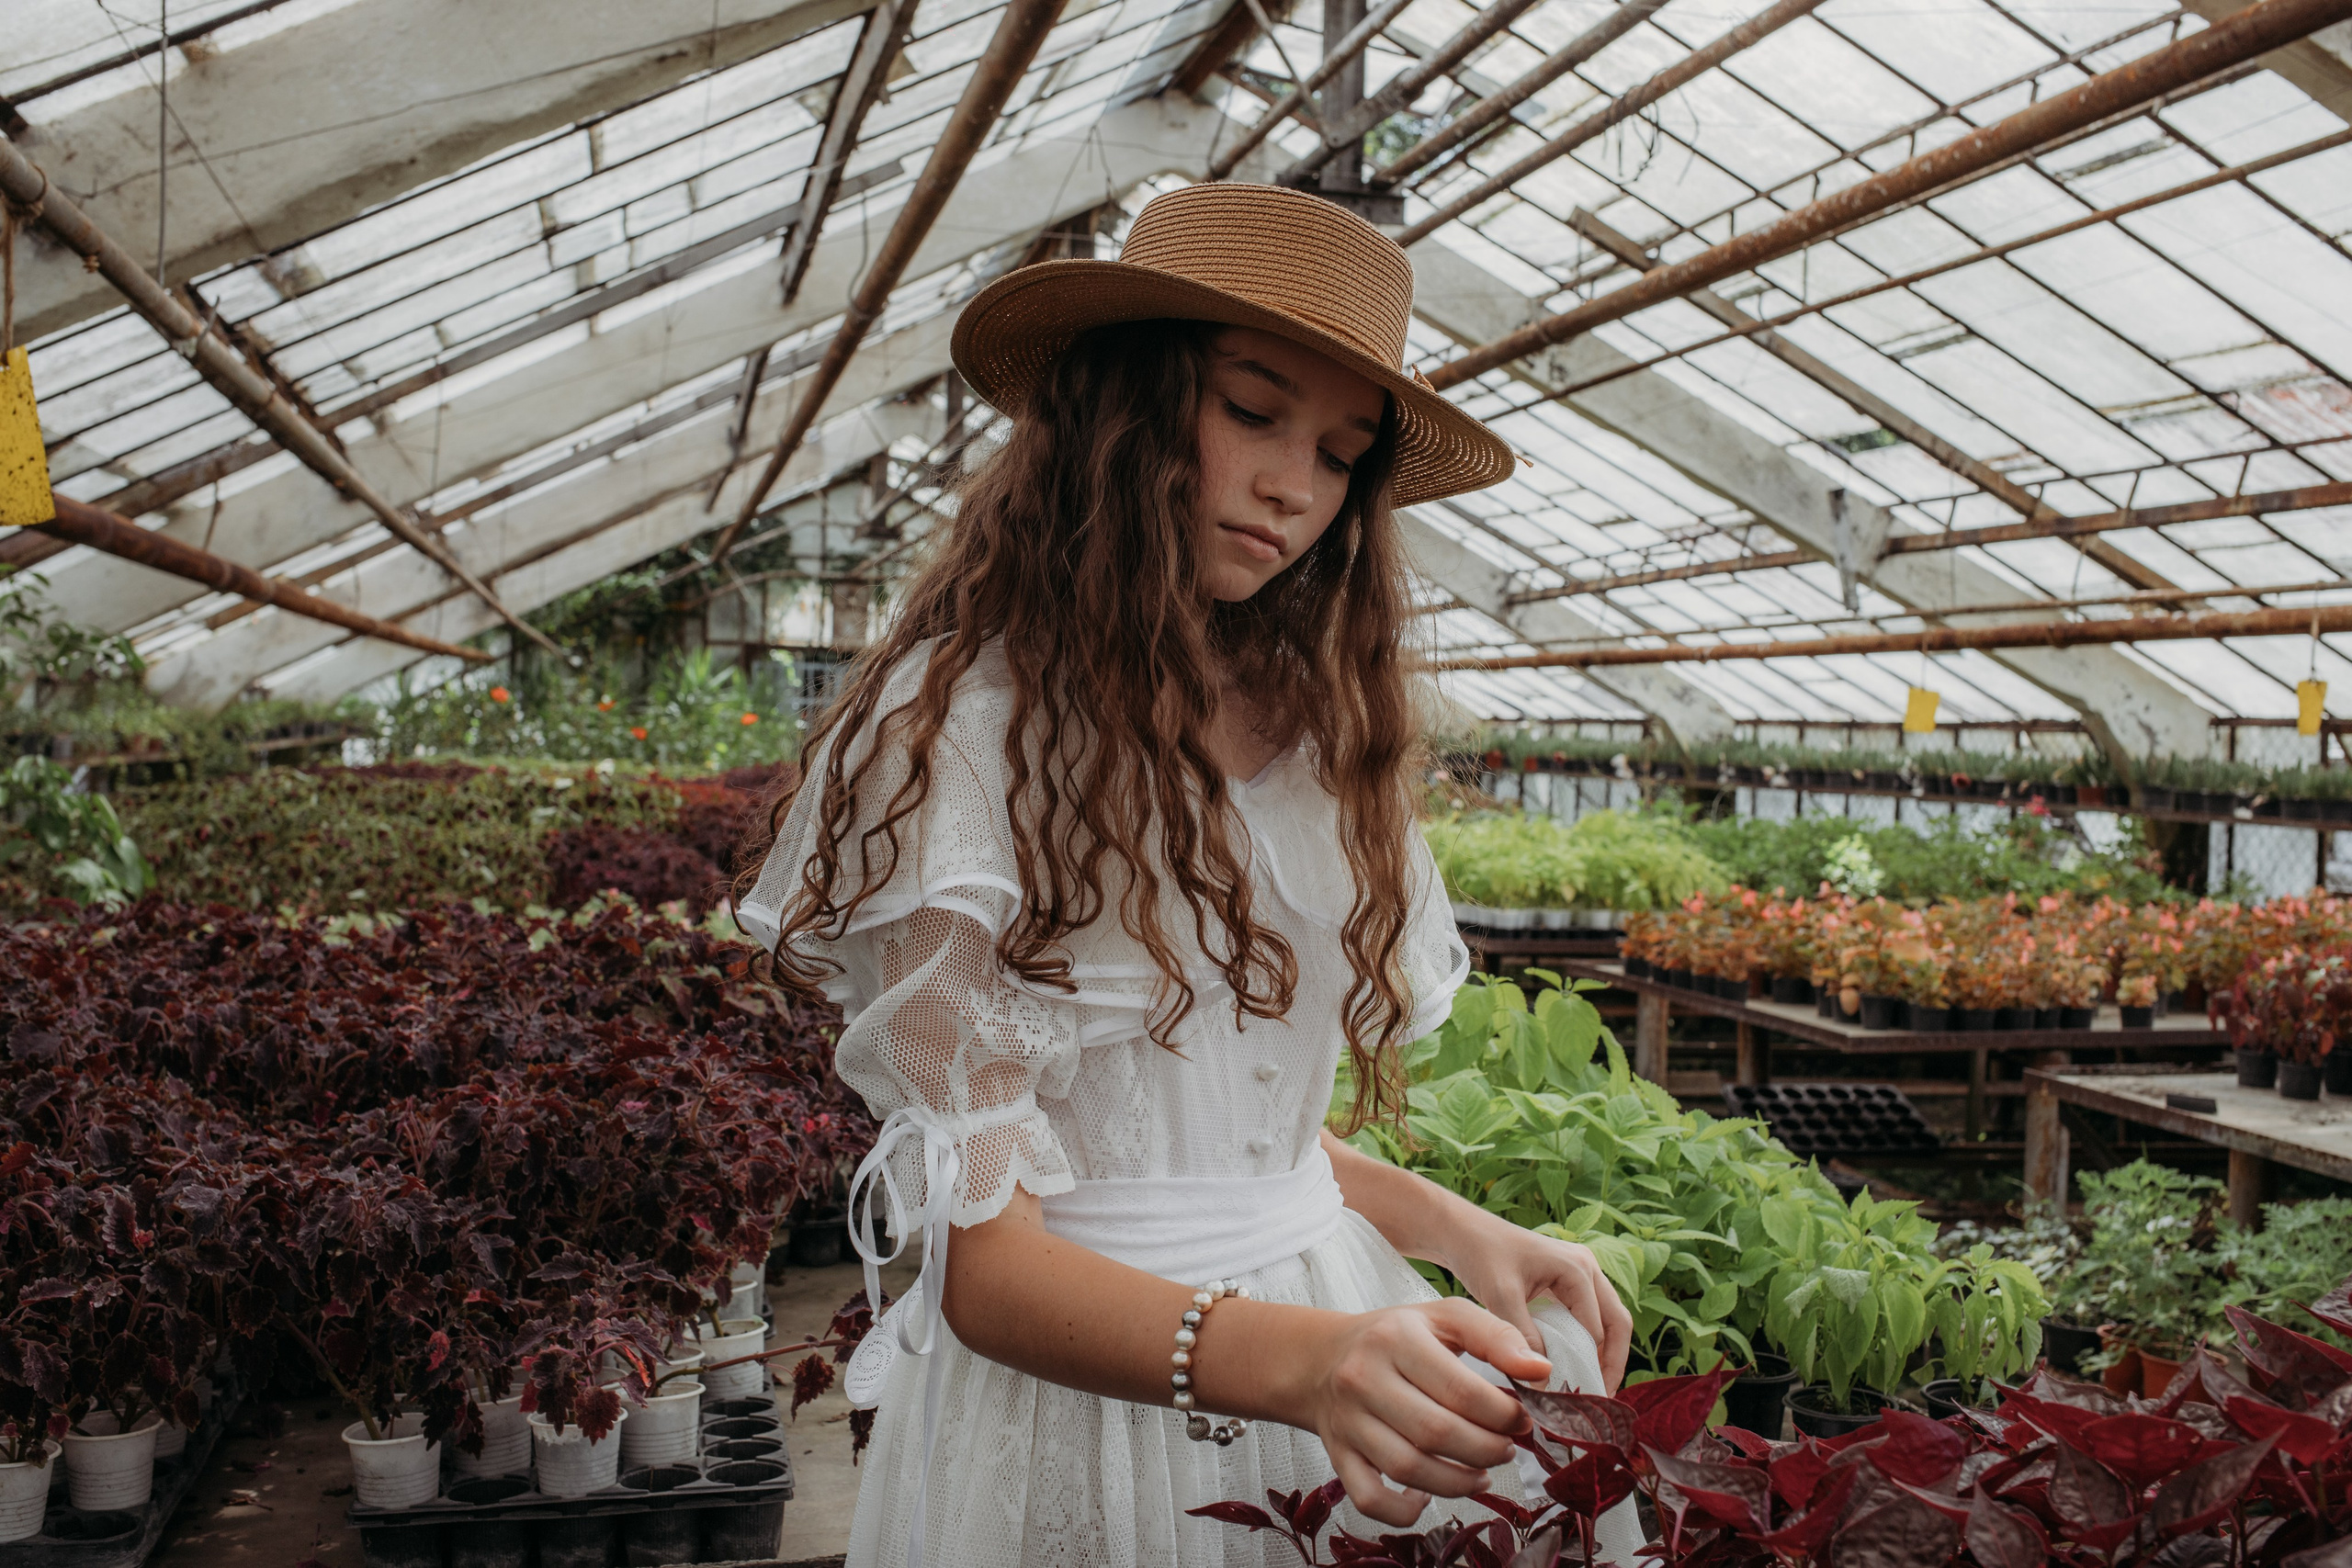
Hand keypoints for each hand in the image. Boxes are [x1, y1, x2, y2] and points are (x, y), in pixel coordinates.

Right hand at [1298, 1297, 1550, 1527]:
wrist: (1322, 1358)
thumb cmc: (1396, 1337)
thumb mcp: (1445, 1318)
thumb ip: (1496, 1337)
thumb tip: (1541, 1371)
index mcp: (1396, 1338)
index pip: (1461, 1390)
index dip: (1503, 1414)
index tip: (1522, 1419)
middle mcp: (1364, 1379)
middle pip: (1437, 1433)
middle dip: (1487, 1449)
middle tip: (1506, 1448)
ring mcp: (1348, 1421)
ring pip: (1409, 1468)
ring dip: (1459, 1482)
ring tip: (1482, 1473)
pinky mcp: (1338, 1455)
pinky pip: (1371, 1498)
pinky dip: (1404, 1511)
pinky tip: (1428, 1497)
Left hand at [1440, 1208, 1632, 1393]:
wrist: (1464, 1233)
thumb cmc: (1481, 1255)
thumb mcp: (1500, 1297)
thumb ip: (1523, 1336)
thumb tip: (1542, 1379)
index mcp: (1576, 1268)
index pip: (1596, 1329)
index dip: (1588, 1365)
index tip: (1575, 1396)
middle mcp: (1587, 1267)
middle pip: (1617, 1323)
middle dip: (1611, 1362)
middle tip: (1599, 1398)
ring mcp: (1582, 1273)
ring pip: (1609, 1320)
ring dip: (1604, 1353)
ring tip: (1592, 1388)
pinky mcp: (1570, 1282)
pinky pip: (1591, 1316)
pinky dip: (1589, 1342)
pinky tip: (1576, 1366)